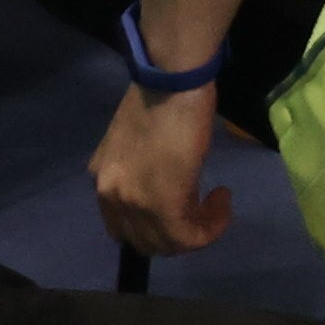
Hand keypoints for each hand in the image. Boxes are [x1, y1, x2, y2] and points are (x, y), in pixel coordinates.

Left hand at [91, 83, 229, 256]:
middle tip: (204, 209)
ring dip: (199, 230)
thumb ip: (141, 168)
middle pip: (145, 241)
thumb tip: (163, 180)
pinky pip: (189, 237)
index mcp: (102, 178)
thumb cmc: (162, 97)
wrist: (172, 81)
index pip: (124, 226)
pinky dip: (211, 227)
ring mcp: (134, 203)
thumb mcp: (139, 140)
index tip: (185, 204)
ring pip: (168, 243)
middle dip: (178, 234)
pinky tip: (223, 199)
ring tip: (217, 202)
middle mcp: (110, 196)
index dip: (157, 225)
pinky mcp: (163, 206)